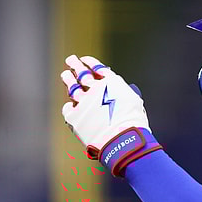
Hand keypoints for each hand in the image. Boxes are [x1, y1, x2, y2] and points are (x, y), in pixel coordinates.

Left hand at [60, 55, 161, 176]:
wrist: (122, 141)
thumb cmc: (133, 124)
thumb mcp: (136, 103)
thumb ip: (126, 94)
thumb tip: (126, 90)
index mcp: (111, 83)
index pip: (98, 68)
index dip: (91, 63)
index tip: (85, 59)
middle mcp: (95, 90)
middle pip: (82, 74)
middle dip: (76, 65)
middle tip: (71, 60)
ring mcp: (83, 102)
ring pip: (72, 87)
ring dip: (68, 80)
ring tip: (65, 75)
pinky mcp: (74, 117)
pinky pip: (68, 109)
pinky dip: (68, 106)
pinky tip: (69, 105)